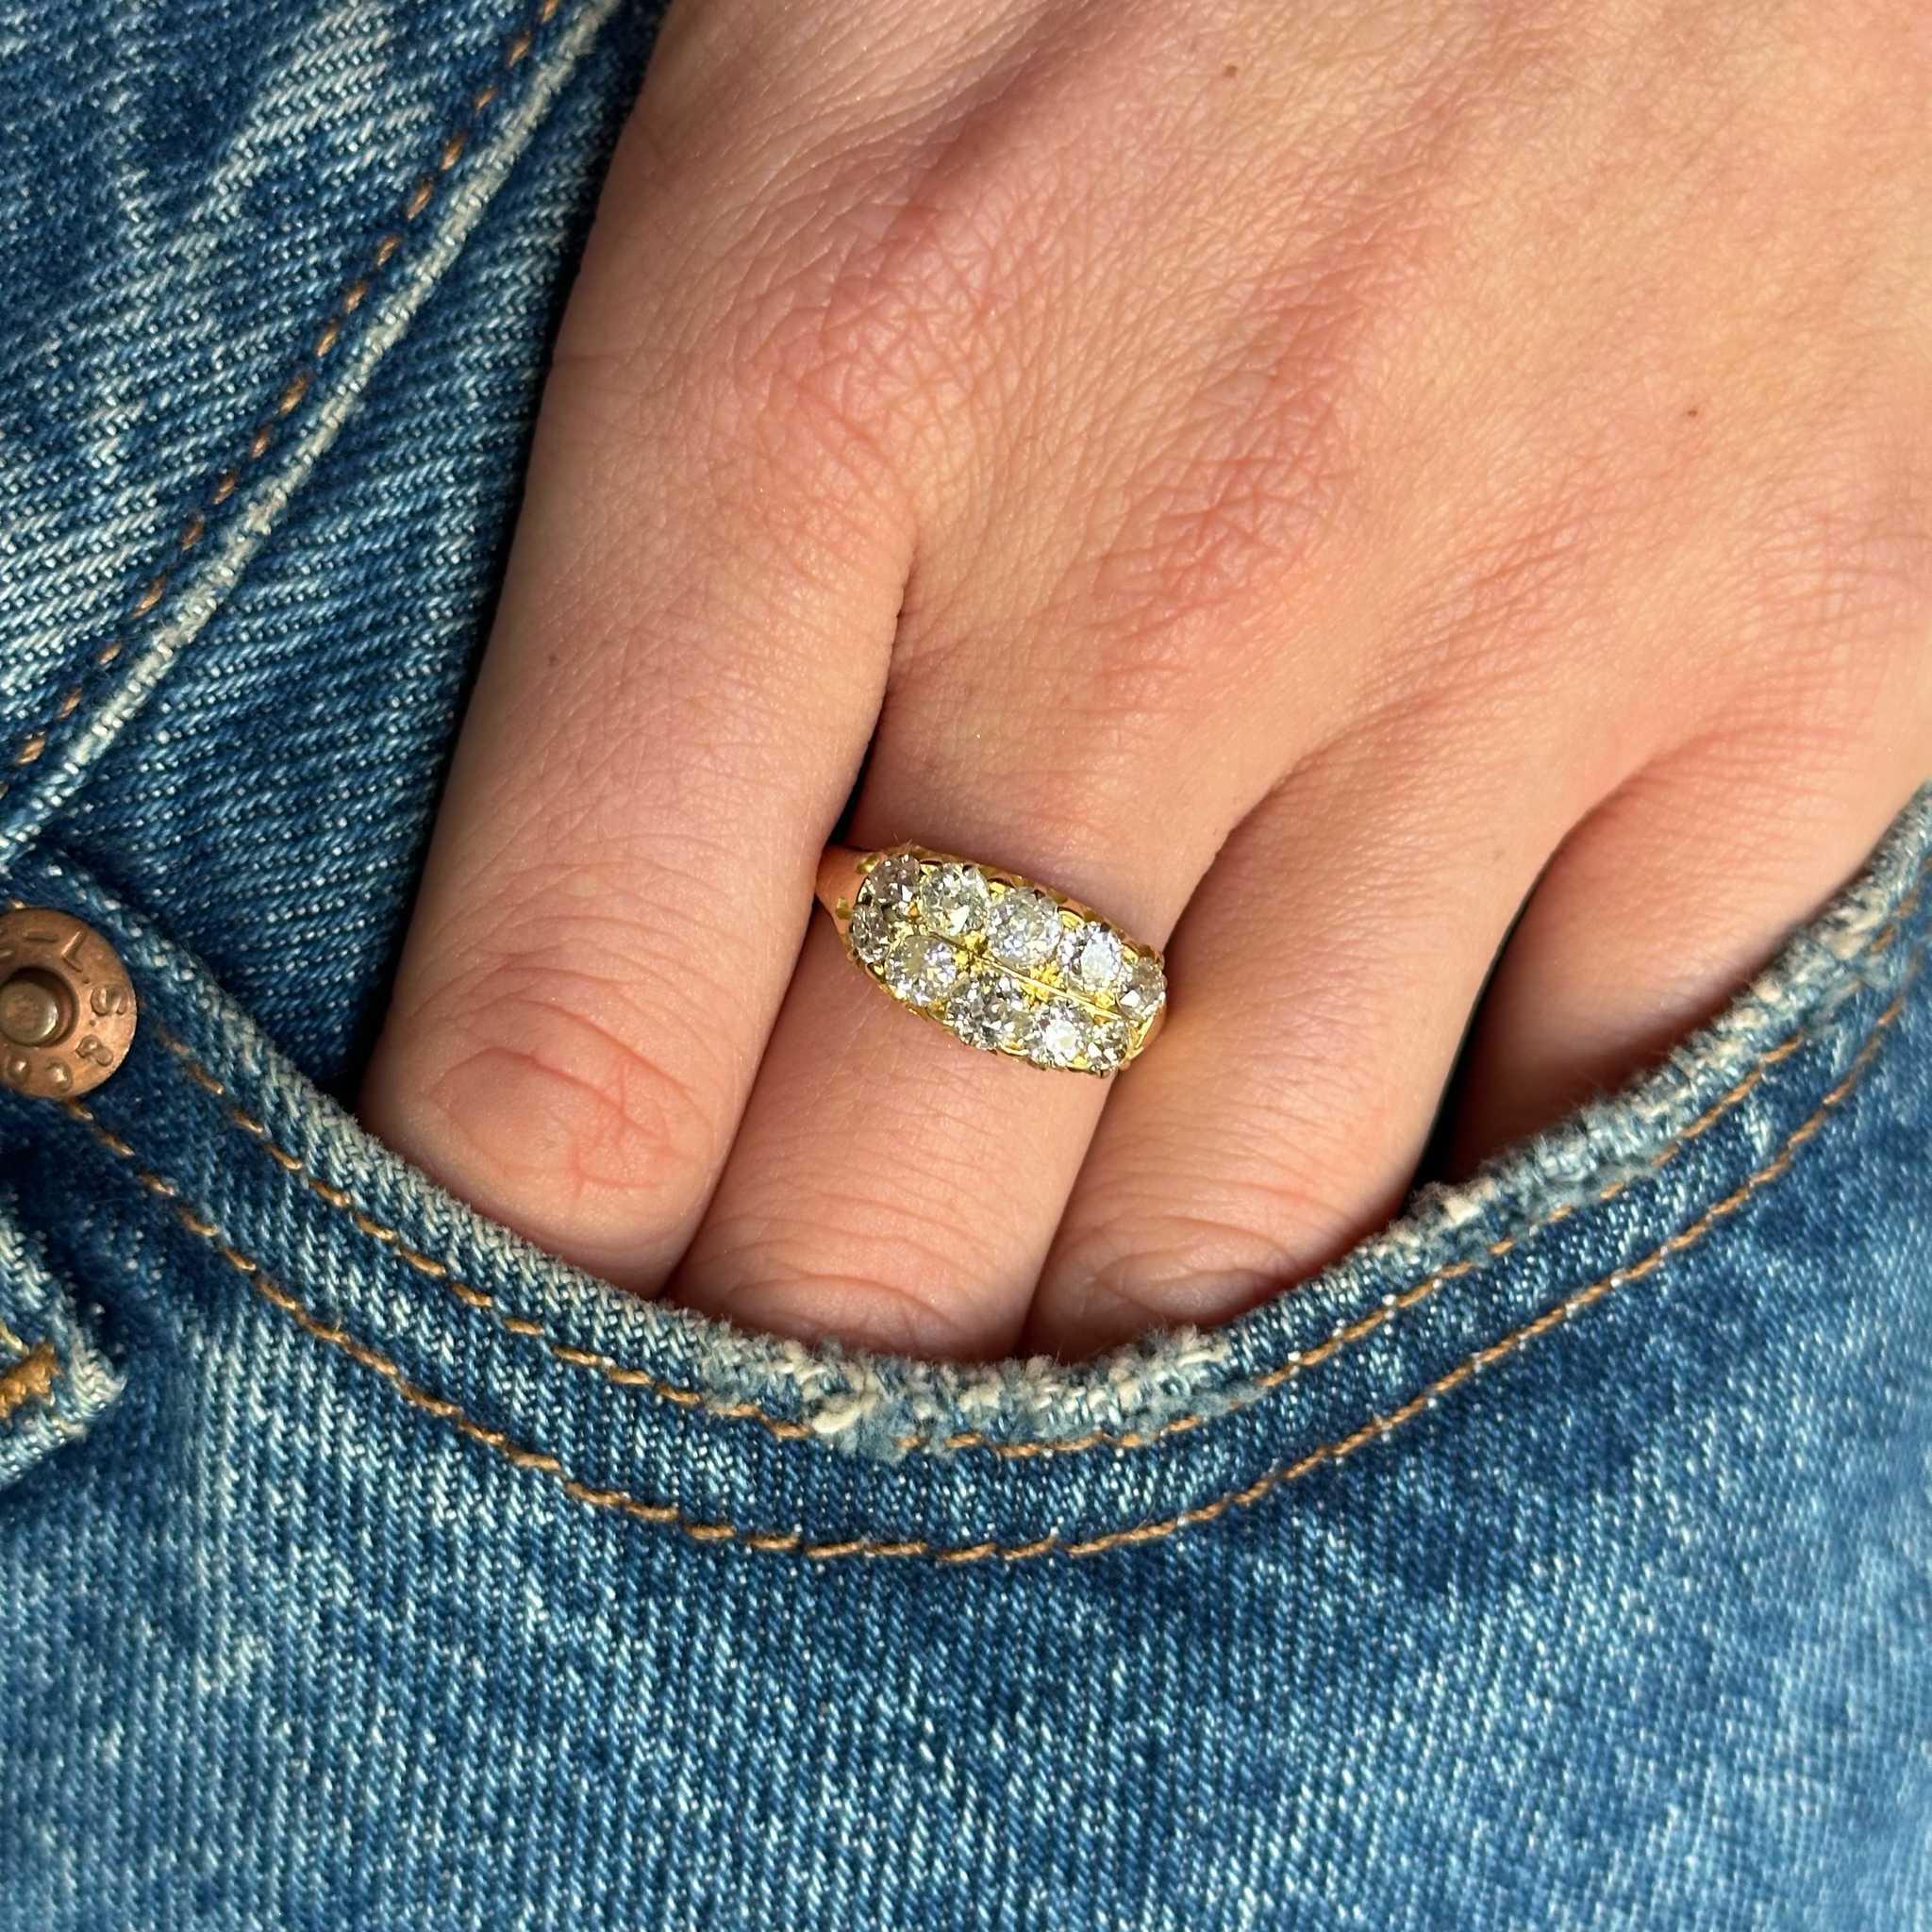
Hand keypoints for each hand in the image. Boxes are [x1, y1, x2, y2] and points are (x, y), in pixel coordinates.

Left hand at [359, 0, 1931, 1358]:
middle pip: (890, 1213)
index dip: (511, 1275)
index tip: (513, 1340)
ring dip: (1094, 1347)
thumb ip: (688, 521)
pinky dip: (1433, 1216)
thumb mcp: (811, 79)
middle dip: (795, 1376)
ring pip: (1235, 1227)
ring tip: (1024, 1352)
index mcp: (826, 364)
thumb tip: (622, 904)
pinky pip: (1575, 1115)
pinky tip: (1344, 1196)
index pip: (572, 1034)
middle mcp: (1171, 558)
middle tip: (765, 1399)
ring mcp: (1522, 635)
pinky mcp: (1805, 670)